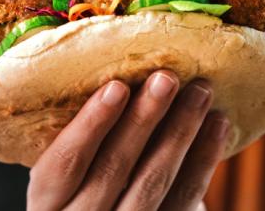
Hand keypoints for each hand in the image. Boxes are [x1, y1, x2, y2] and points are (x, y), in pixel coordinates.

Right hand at [27, 71, 227, 210]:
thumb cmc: (89, 180)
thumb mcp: (72, 168)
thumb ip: (86, 135)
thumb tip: (118, 68)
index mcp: (46, 203)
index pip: (61, 166)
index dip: (89, 126)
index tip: (115, 86)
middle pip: (111, 172)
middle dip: (143, 121)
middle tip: (167, 77)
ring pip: (151, 186)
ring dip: (180, 133)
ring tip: (200, 91)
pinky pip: (185, 198)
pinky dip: (204, 159)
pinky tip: (218, 124)